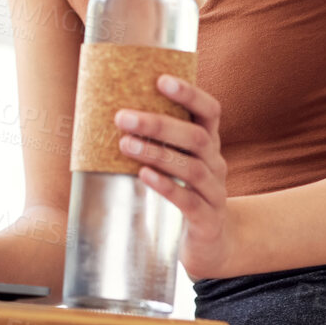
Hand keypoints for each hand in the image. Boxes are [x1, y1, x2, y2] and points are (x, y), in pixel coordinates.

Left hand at [115, 74, 234, 279]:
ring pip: (192, 167)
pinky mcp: (208, 221)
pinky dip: (166, 186)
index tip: (161, 80)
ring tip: (125, 145)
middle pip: (196, 137)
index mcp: (209, 144)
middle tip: (123, 117)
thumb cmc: (185, 194)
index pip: (210, 111)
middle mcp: (216, 164)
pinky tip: (144, 176)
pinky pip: (189, 201)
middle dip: (159, 124)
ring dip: (157, 153)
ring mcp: (215, 193)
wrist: (212, 244)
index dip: (189, 94)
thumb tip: (109, 115)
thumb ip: (156, 142)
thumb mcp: (177, 164)